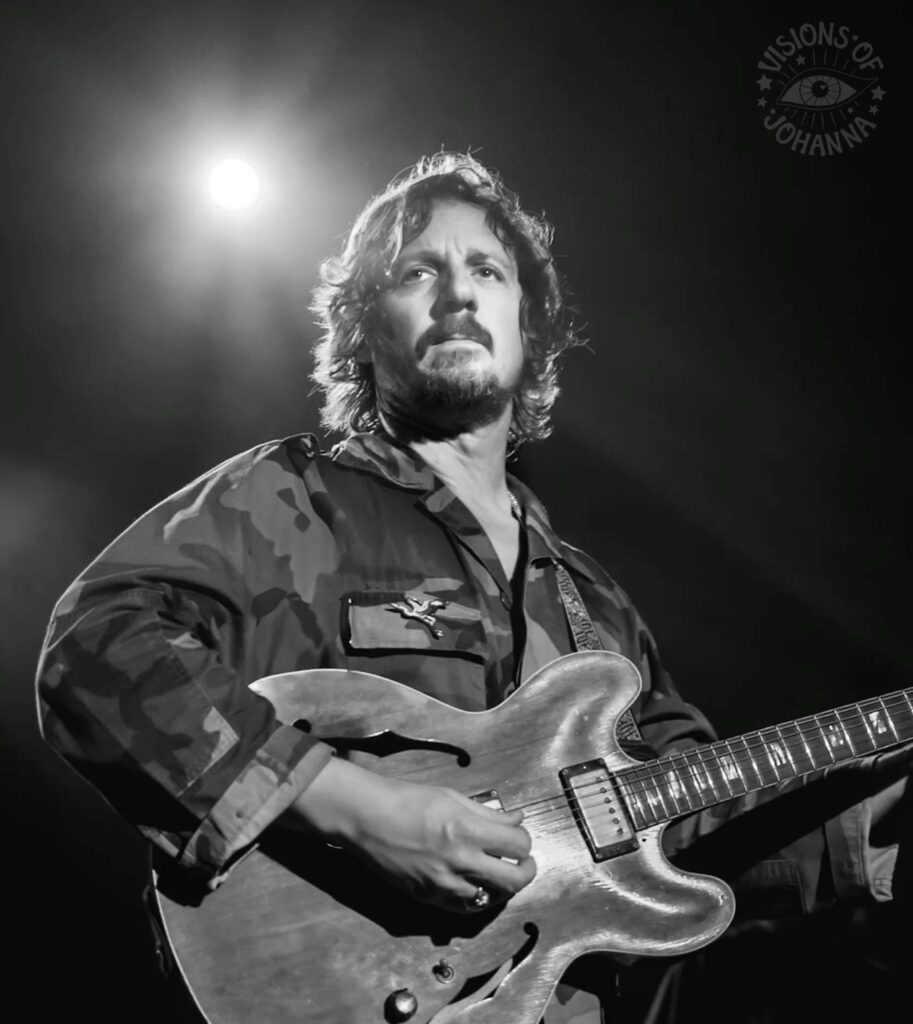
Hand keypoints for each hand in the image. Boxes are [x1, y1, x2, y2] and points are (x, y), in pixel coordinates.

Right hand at [286, 757, 536, 911]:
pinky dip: (478, 899)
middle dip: (526, 871)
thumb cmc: (408, 799)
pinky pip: (465, 908)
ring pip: (492, 898)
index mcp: (468, 829)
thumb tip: (516, 819)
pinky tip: (479, 887)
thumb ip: (487, 813)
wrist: (367, 818)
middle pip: (513, 880)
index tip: (519, 837)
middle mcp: (461, 860)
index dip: (524, 841)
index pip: (517, 845)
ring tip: (501, 874)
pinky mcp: (429, 897)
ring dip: (503, 887)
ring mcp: (444, 883)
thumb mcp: (452, 797)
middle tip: (525, 863)